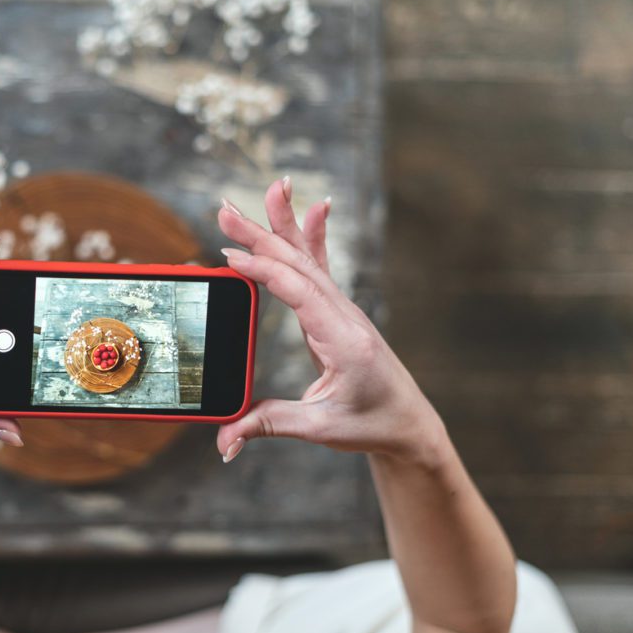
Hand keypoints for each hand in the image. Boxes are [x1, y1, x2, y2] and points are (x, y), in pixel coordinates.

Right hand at [216, 179, 444, 465]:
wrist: (409, 424)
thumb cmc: (370, 424)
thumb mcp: (318, 427)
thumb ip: (268, 425)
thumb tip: (224, 442)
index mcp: (344, 340)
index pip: (300, 293)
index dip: (264, 271)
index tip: (230, 254)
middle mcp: (345, 316)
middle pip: (299, 264)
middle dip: (263, 233)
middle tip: (225, 209)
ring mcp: (343, 311)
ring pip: (308, 259)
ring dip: (283, 226)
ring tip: (268, 190)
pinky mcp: (337, 312)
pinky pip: (320, 268)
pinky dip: (313, 237)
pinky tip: (314, 207)